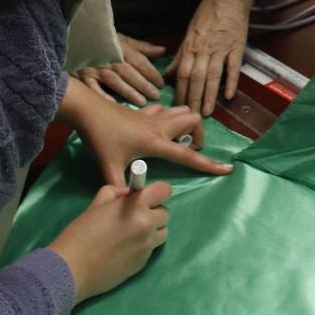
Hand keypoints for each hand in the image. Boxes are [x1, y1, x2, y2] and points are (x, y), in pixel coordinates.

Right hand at [50, 181, 170, 303]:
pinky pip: (151, 248)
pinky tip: (124, 249)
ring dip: (151, 230)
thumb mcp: (97, 204)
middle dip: (152, 211)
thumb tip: (130, 194)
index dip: (157, 192)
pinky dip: (143, 246)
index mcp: (136, 206)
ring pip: (161, 232)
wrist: (72, 268)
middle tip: (133, 216)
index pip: (164, 191)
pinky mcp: (144, 263)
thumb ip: (117, 193)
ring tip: (130, 234)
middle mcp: (147, 225)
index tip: (146, 196)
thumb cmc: (81, 232)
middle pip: (164, 213)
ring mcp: (147, 246)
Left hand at [59, 75, 230, 186]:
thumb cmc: (100, 139)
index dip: (208, 164)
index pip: (188, 156)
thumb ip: (120, 189)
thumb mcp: (109, 168)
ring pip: (182, 110)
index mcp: (156, 143)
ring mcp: (153, 115)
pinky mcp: (143, 111)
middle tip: (188, 150)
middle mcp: (160, 126)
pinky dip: (168, 116)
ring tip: (177, 139)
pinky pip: (165, 109)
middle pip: (194, 121)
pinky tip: (158, 126)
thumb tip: (127, 205)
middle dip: (198, 135)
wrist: (88, 111)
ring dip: (186, 123)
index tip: (227, 168)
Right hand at [74, 33, 166, 107]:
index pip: (139, 61)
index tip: (162, 83)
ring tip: (141, 102)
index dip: (151, 72)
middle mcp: (109, 58)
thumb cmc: (102, 39)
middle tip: (156, 95)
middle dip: (143, 84)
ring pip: (114, 81)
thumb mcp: (123, 39)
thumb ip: (142, 47)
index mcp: (121, 48)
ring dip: (128, 92)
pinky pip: (94, 88)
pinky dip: (103, 97)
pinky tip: (114, 105)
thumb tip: (163, 51)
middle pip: (129, 72)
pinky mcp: (83, 76)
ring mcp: (96, 68)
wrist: (75, 36)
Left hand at [166, 0, 253, 115]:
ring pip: (213, 75)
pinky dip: (232, 81)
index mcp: (191, 45)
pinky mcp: (237, 47)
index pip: (183, 73)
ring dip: (209, 95)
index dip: (181, 91)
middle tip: (192, 116)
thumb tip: (169, 73)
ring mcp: (221, 49)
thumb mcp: (189, 31)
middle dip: (193, 98)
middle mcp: (204, 49)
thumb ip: (181, 54)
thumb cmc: (208, 13)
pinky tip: (230, 95)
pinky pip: (233, 67)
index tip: (179, 107)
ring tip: (207, 111)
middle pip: (196, 78)